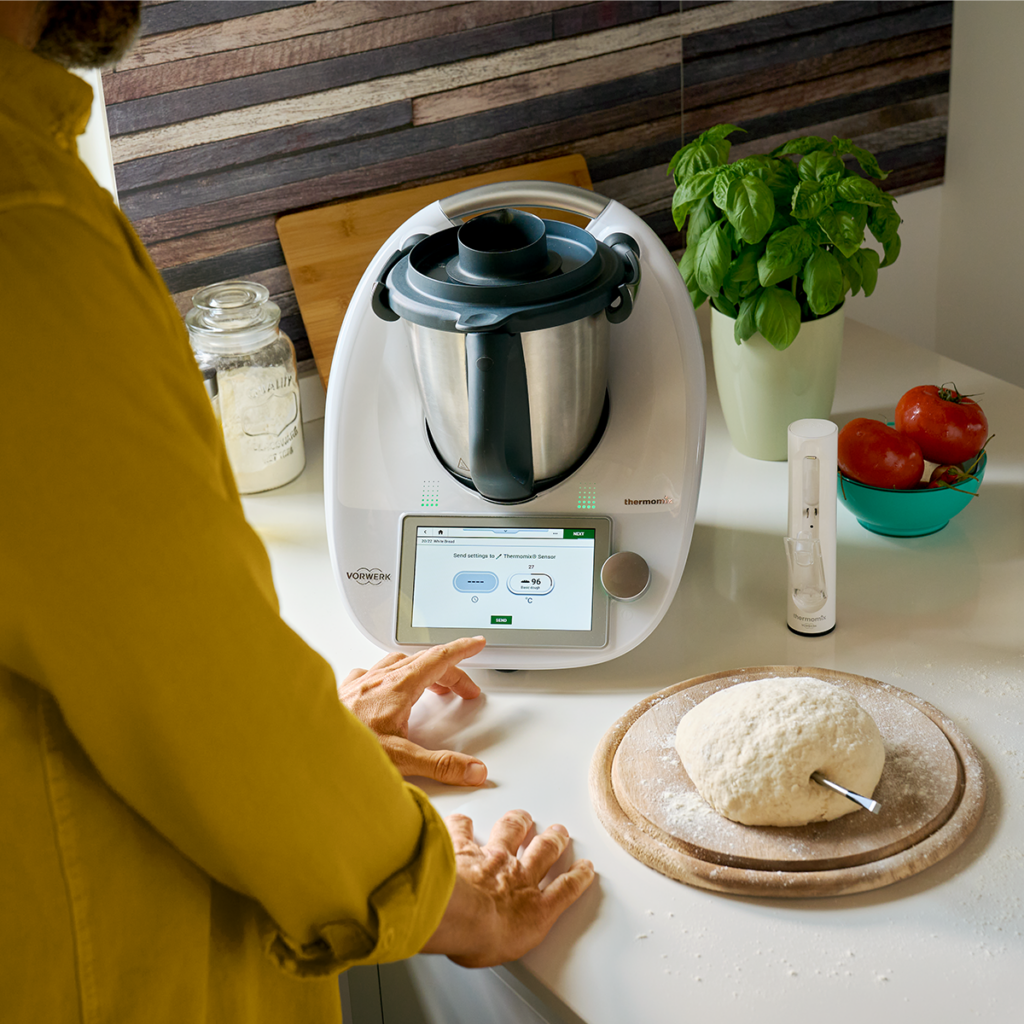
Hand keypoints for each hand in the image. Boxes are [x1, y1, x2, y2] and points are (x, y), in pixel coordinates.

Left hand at [338, 637, 487, 786]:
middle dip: (448, 670)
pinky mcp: (342, 694)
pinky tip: (382, 689)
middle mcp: (377, 680)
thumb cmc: (341, 750)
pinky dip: (386, 676)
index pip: (438, 658)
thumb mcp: (401, 761)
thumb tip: (474, 770)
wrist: (299, 747)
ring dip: (418, 669)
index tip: (476, 643)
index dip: (461, 650)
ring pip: (395, 663)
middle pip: (422, 662)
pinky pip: (369, 673)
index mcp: (397, 687)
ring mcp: (358, 685)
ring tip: (428, 685)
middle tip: (464, 688)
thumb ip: (442, 766)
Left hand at [422, 809, 595, 966]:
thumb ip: (509, 938)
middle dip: (554, 841)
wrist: (457, 913)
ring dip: (518, 823)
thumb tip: (497, 940)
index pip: (565, 889)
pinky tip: (463, 821)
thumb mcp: (507, 950)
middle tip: (558, 833)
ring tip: (522, 818)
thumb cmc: (480, 937)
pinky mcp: (465, 847)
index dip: (577, 877)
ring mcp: (492, 857)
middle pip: (544, 852)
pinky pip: (465, 830)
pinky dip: (463, 824)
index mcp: (534, 908)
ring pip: (511, 832)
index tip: (584, 869)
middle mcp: (517, 876)